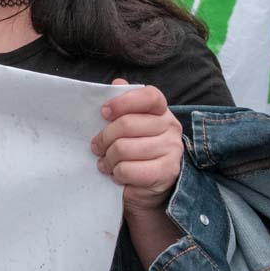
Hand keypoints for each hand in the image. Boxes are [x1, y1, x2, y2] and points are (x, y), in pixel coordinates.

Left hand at [90, 79, 183, 213]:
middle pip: (127, 124)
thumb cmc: (133, 152)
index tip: (103, 112)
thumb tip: (117, 82)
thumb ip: (122, 106)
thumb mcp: (126, 128)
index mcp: (161, 111)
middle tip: (97, 147)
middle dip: (104, 138)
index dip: (123, 102)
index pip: (149, 96)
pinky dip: (117, 173)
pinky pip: (129, 169)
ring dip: (108, 159)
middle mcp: (171, 127)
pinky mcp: (167, 171)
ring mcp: (172, 149)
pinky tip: (118, 174)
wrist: (147, 188)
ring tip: (106, 163)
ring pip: (124, 149)